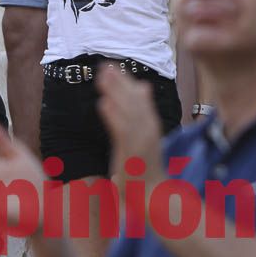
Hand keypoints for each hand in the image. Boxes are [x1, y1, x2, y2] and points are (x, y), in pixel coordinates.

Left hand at [97, 65, 163, 198]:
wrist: (153, 192)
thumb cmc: (145, 163)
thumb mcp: (145, 133)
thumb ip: (142, 110)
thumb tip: (144, 85)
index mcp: (150, 123)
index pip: (138, 96)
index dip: (126, 79)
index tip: (113, 65)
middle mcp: (148, 128)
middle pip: (133, 99)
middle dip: (119, 81)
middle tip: (105, 64)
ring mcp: (141, 139)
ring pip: (128, 110)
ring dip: (115, 92)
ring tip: (102, 77)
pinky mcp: (132, 152)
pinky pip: (121, 131)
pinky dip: (113, 116)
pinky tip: (102, 104)